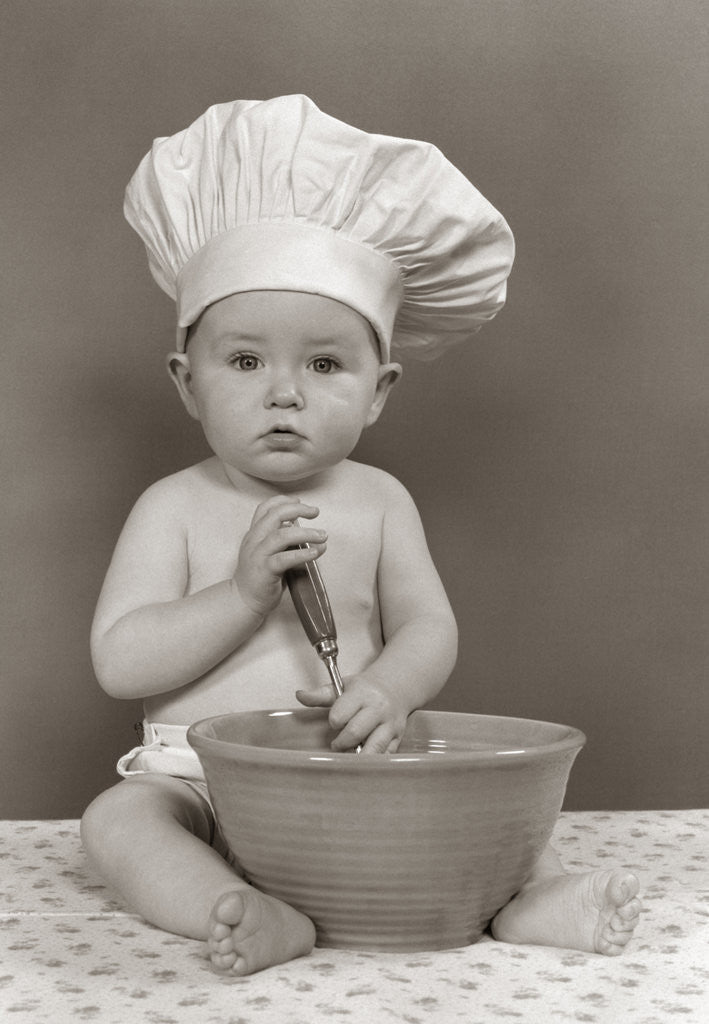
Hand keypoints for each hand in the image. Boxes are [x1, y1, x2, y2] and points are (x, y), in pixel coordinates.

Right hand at [235, 496, 326, 616]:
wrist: (242, 601)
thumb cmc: (260, 577)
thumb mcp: (267, 552)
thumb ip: (280, 540)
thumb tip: (304, 530)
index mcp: (254, 534)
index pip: (265, 508)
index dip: (283, 501)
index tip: (300, 501)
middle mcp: (254, 541)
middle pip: (275, 515)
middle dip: (297, 509)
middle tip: (315, 512)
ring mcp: (258, 555)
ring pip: (281, 535)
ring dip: (306, 533)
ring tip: (322, 536)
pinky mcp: (264, 571)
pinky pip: (284, 558)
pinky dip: (302, 554)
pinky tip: (315, 553)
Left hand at [297, 675, 409, 753]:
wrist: (395, 688)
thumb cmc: (364, 690)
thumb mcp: (342, 686)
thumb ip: (319, 694)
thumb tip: (299, 695)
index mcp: (361, 694)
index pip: (342, 713)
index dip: (335, 720)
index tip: (333, 723)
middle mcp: (378, 709)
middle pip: (356, 731)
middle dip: (342, 742)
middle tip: (337, 744)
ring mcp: (390, 725)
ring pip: (374, 747)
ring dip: (358, 755)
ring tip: (350, 754)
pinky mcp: (398, 738)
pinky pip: (386, 755)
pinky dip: (373, 761)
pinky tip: (365, 759)